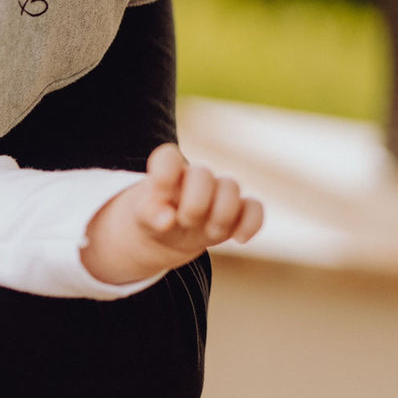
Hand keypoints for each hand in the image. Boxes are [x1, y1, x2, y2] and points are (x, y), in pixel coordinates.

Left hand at [80, 143, 263, 283]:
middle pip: (203, 174)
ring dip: (221, 214)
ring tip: (209, 233)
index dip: (165, 174)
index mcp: (167, 172)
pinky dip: (251, 224)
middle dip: (195, 204)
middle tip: (185, 221)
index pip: (167, 158)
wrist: (167, 237)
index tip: (160, 195)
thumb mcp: (142, 218)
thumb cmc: (153, 220)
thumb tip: (167, 219)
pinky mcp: (237, 211)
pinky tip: (238, 239)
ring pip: (231, 187)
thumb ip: (149, 214)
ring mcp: (218, 192)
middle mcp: (195, 177)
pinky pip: (255, 208)